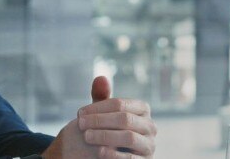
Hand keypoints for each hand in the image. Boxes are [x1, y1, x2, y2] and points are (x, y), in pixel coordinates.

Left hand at [42, 76, 157, 158]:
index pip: (120, 104)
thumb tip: (100, 78)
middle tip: (80, 124)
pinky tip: (99, 152)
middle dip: (99, 121)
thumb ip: (102, 98)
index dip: (97, 108)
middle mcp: (150, 126)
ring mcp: (149, 145)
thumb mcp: (105, 114)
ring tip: (87, 136)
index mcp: (142, 109)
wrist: (114, 154)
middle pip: (125, 119)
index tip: (79, 114)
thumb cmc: (110, 129)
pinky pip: (131, 158)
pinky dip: (114, 154)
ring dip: (105, 136)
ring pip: (129, 137)